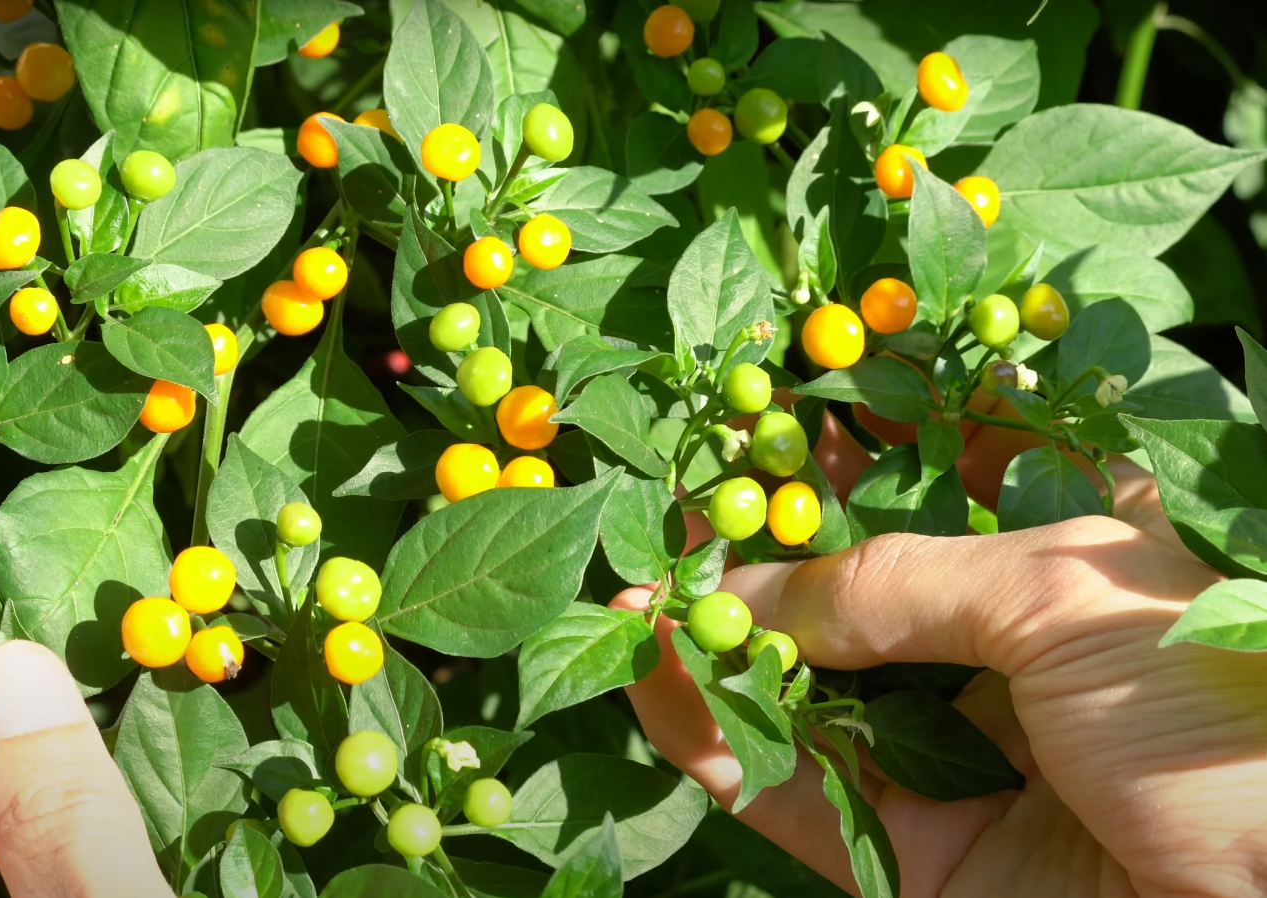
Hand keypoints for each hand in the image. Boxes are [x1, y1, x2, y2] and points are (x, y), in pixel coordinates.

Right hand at [615, 417, 1266, 896]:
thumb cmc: (1223, 711)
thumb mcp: (1062, 592)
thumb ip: (891, 581)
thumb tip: (750, 587)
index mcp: (1082, 563)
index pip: (961, 475)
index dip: (873, 434)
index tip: (780, 399)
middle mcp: (1015, 654)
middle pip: (864, 590)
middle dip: (765, 547)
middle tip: (674, 504)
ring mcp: (964, 760)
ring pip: (812, 694)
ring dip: (719, 647)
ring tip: (632, 595)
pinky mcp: (921, 860)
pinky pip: (796, 795)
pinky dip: (715, 742)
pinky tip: (653, 682)